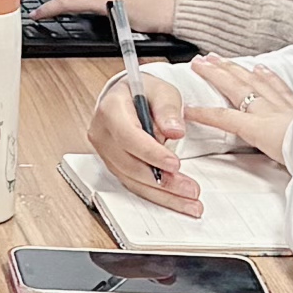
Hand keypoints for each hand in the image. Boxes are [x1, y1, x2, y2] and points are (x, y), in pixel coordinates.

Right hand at [84, 69, 205, 222]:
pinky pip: (133, 184)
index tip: (175, 164)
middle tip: (190, 189)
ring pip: (131, 180)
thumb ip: (168, 109)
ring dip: (162, 194)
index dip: (151, 153)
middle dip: (161, 181)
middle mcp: (102, 133)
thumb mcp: (162, 91)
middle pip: (129, 164)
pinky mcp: (113, 165)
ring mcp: (105, 152)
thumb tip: (175, 130)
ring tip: (189, 201)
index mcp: (110, 109)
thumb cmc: (146, 93)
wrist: (130, 99)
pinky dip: (156, 194)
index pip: (128, 136)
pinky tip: (176, 200)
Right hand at [178, 55, 292, 167]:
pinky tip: (260, 67)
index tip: (185, 109)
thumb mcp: (269, 163)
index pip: (222, 117)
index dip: (202, 113)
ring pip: (252, 79)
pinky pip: (277, 83)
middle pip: (234, 86)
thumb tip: (238, 165)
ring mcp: (279, 103)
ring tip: (220, 58)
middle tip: (199, 62)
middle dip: (214, 72)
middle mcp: (265, 109)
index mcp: (256, 127)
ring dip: (233, 67)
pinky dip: (266, 74)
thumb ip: (252, 161)